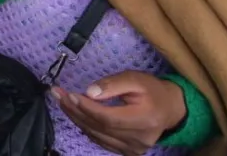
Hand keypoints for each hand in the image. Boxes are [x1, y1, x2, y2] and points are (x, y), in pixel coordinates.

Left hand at [53, 71, 186, 154]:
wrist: (168, 109)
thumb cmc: (151, 90)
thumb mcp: (134, 79)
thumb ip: (112, 84)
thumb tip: (89, 92)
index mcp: (144, 119)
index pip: (108, 118)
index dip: (86, 108)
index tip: (68, 94)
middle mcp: (139, 139)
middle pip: (99, 127)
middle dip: (75, 110)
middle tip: (57, 94)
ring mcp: (133, 149)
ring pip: (97, 135)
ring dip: (76, 118)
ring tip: (62, 101)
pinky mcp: (127, 152)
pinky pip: (100, 140)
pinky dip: (86, 127)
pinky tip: (76, 114)